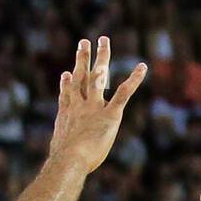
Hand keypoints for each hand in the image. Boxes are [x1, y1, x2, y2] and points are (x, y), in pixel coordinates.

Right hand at [49, 36, 147, 173]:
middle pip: (81, 75)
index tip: (67, 73)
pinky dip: (134, 79)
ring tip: (103, 40)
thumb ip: (63, 147)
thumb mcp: (60, 150)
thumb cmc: (64, 160)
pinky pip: (124, 92)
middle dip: (83, 57)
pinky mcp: (111, 113)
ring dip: (102, 56)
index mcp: (67, 113)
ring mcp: (95, 106)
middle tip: (84, 42)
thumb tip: (59, 157)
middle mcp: (80, 104)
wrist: (69, 158)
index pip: (68, 92)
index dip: (68, 82)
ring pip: (98, 75)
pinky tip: (141, 67)